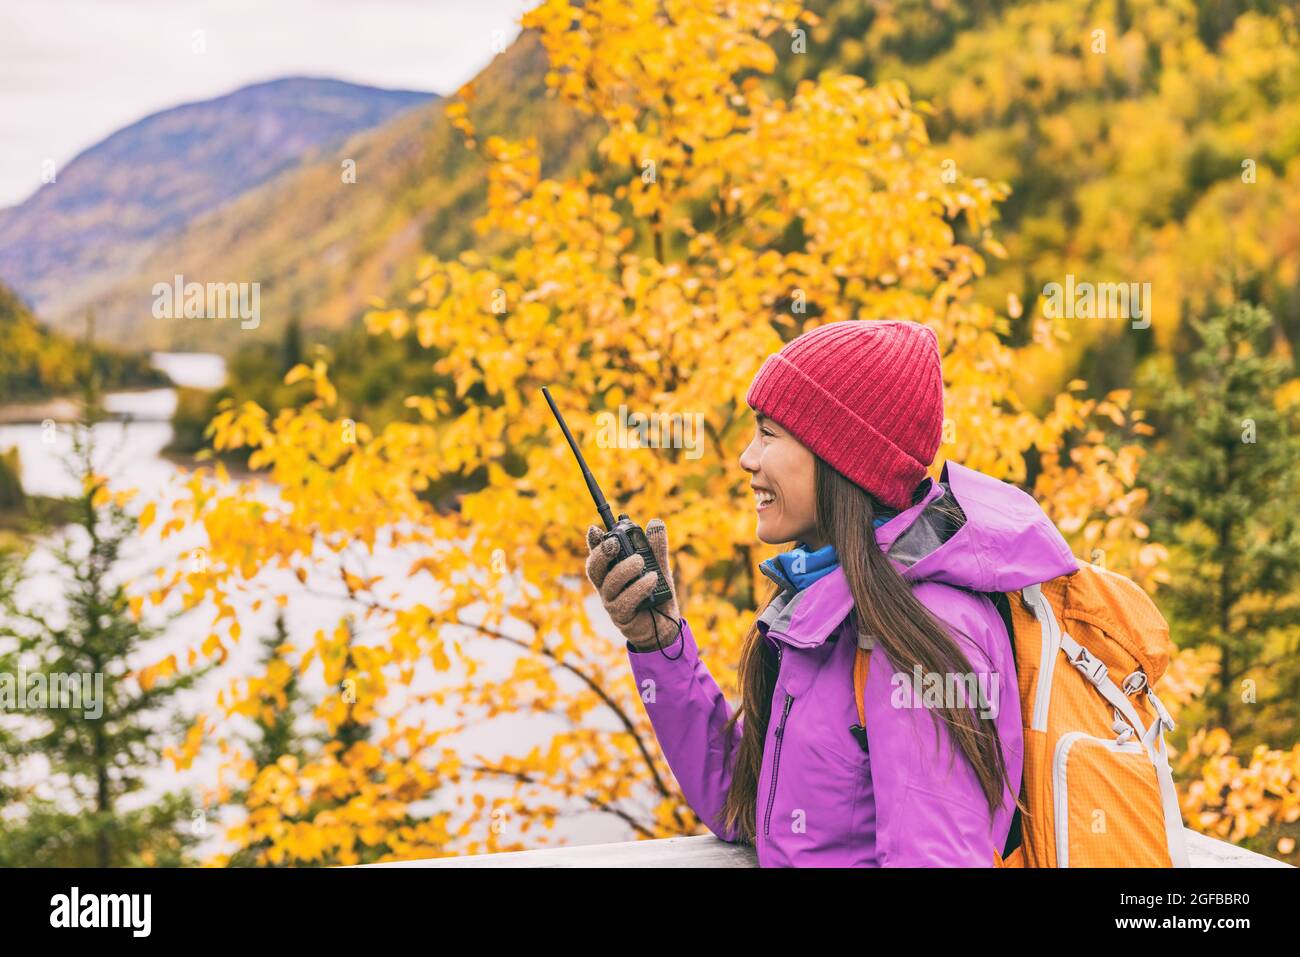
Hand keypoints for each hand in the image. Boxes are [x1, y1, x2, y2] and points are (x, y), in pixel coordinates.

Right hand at [585, 518, 681, 649]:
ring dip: (625, 570)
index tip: (594, 528)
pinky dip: (638, 588)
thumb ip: (656, 547)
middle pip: (594, 568)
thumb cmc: (655, 594)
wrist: (665, 625)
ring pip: (610, 583)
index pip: (597, 554)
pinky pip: (625, 601)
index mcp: (611, 571)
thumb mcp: (659, 566)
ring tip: (641, 562)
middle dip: (601, 553)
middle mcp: (607, 586)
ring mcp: (612, 602)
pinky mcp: (622, 616)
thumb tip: (655, 522)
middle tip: (614, 542)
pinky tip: (652, 579)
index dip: (593, 542)